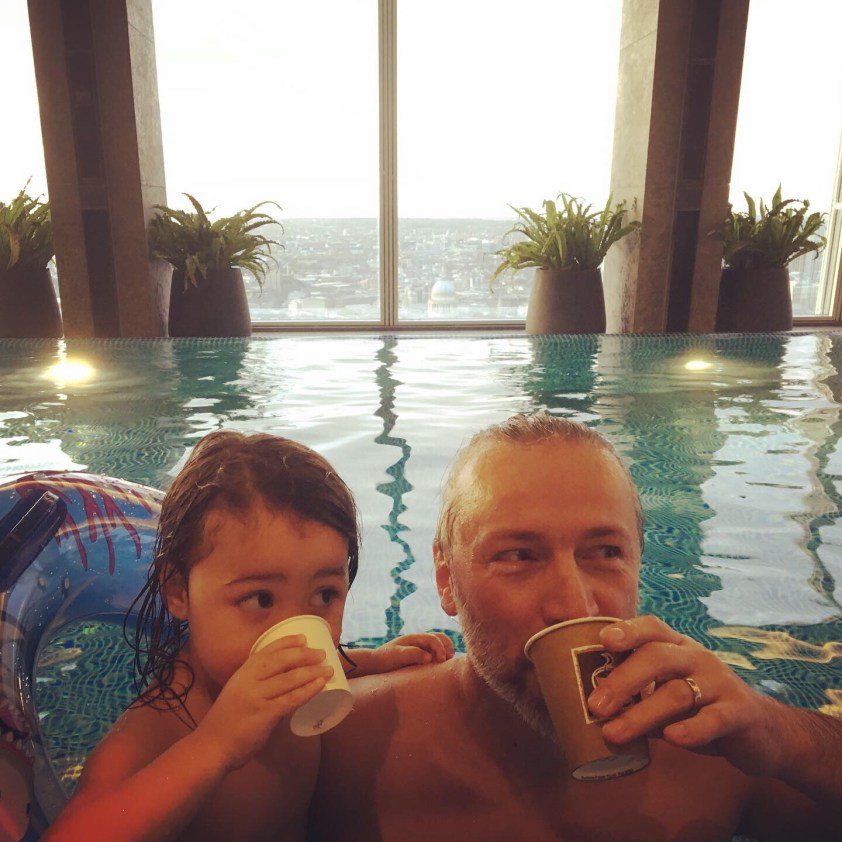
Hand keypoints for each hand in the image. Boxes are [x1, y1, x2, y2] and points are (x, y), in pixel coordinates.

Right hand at [195, 635, 332, 770]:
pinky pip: (291, 699)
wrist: (210, 747)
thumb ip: (256, 685)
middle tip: (321, 653)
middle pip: (281, 661)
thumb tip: (283, 682)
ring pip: (290, 679)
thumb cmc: (225, 723)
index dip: (287, 642)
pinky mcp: (264, 714)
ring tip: (328, 669)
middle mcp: (249, 680)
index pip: (267, 650)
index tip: (303, 638)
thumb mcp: (237, 693)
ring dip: (312, 672)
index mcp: (242, 673)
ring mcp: (256, 697)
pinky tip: (320, 686)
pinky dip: (308, 691)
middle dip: (304, 655)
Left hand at [372, 632, 455, 670]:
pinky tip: (440, 669)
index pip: (434, 638)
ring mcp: (420, 648)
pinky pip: (434, 655)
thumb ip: (413, 654)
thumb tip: (430, 657)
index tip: (441, 661)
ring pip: (439, 646)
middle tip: (449, 660)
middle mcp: (419, 641)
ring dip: (445, 652)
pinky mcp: (420, 657)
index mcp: (415, 638)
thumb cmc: (385, 659)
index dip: (440, 648)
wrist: (375, 664)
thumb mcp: (397, 656)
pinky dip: (440, 659)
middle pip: (440, 638)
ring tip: (447, 665)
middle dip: (447, 647)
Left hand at [586, 616, 787, 776]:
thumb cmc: (700, 708)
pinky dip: (692, 729)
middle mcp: (697, 658)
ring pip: (678, 692)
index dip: (628, 630)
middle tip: (595, 706)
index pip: (652, 627)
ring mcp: (720, 683)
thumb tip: (589, 709)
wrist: (762, 731)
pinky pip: (714, 718)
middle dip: (622, 680)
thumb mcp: (666, 696)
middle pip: (657, 657)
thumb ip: (637, 698)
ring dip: (642, 714)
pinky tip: (672, 739)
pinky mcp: (740, 713)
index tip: (603, 641)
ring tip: (614, 733)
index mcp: (677, 647)